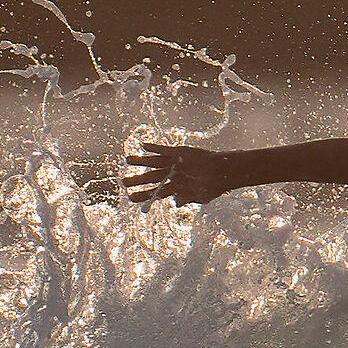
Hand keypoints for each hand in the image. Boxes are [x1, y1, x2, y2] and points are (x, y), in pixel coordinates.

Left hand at [122, 142, 236, 206]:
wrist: (223, 170)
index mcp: (175, 187)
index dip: (144, 195)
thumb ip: (187, 198)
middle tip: (123, 182)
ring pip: (153, 163)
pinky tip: (143, 145)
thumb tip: (176, 202)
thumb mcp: (201, 196)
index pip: (156, 192)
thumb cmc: (213, 186)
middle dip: (137, 180)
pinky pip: (163, 149)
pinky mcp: (178, 152)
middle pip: (150, 177)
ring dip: (140, 161)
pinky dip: (154, 147)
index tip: (131, 198)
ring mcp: (173, 163)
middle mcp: (171, 175)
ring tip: (127, 160)